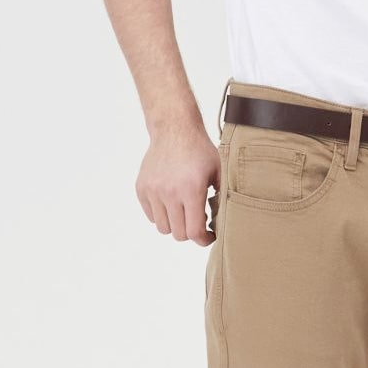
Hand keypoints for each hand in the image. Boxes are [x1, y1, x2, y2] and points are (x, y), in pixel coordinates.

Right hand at [135, 119, 221, 245]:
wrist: (175, 128)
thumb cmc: (200, 149)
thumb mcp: (219, 170)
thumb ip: (223, 196)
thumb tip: (225, 221)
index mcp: (191, 190)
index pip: (193, 232)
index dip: (203, 240)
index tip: (209, 236)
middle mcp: (169, 192)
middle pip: (178, 234)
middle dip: (190, 232)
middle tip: (198, 221)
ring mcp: (153, 190)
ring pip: (162, 227)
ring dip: (175, 224)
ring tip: (184, 210)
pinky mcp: (142, 188)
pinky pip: (151, 215)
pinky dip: (161, 214)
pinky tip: (171, 202)